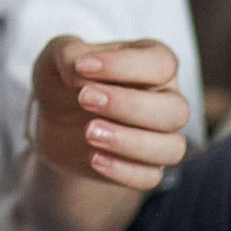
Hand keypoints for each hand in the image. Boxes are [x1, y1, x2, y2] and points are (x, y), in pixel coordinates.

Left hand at [29, 36, 188, 192]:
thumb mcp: (56, 58)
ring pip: (172, 148)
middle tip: (84, 100)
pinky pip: (150, 177)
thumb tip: (79, 67)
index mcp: (153, 63)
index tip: (81, 67)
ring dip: (130, 142)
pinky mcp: (145, 167)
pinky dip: (123, 171)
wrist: (54, 122)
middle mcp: (166, 99)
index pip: (162, 63)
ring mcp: (160, 137)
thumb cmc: (65, 81)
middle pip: (175, 109)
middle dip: (129, 106)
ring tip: (89, 133)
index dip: (124, 66)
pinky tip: (92, 157)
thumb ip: (67, 53)